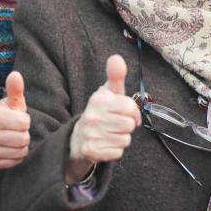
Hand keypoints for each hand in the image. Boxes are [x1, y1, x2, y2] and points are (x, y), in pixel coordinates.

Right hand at [0, 71, 29, 168]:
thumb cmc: (5, 114)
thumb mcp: (10, 102)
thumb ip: (15, 90)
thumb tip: (15, 74)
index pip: (25, 123)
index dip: (25, 120)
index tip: (17, 118)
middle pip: (23, 139)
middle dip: (24, 134)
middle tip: (16, 130)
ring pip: (20, 152)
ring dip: (21, 146)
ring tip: (13, 138)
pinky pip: (14, 162)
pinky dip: (16, 157)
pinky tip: (9, 149)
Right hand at [66, 55, 138, 182]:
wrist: (79, 138)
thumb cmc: (101, 112)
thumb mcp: (108, 93)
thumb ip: (115, 76)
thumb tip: (116, 58)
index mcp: (98, 100)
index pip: (130, 107)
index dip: (132, 111)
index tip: (124, 113)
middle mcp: (92, 116)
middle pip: (129, 125)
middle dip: (126, 126)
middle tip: (115, 124)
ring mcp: (91, 135)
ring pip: (125, 140)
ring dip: (121, 138)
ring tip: (110, 133)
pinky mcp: (92, 151)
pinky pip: (118, 152)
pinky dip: (115, 150)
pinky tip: (106, 144)